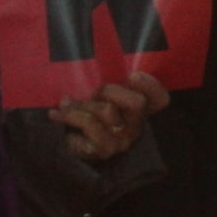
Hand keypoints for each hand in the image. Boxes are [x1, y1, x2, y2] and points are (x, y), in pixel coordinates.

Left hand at [50, 71, 171, 160]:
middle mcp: (136, 126)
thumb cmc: (82, 118)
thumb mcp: (95, 98)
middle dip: (108, 91)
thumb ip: (103, 86)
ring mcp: (122, 140)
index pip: (159, 99)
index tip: (132, 75)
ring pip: (107, 110)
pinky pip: (89, 123)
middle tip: (90, 94)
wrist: (64, 149)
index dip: (151, 85)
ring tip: (66, 104)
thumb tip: (88, 66)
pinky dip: (70, 115)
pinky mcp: (104, 150)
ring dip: (81, 104)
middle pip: (136, 102)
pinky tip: (56, 115)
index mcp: (138, 111)